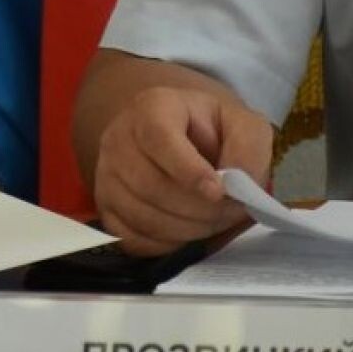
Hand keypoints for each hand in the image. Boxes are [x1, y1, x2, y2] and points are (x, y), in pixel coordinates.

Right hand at [93, 85, 272, 254]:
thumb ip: (248, 146)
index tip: (218, 191)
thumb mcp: (244, 124)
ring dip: (184, 229)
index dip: (189, 171)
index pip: (160, 138)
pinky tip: (187, 233)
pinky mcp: (104, 207)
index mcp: (153, 107)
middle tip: (227, 212)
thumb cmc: (215, 132)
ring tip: (212, 221)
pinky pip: (130, 238)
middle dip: (196, 208)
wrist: (188, 141)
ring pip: (140, 215)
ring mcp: (106, 174)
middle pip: (150, 184)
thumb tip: (235, 184)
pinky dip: (164, 244)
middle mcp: (119, 137)